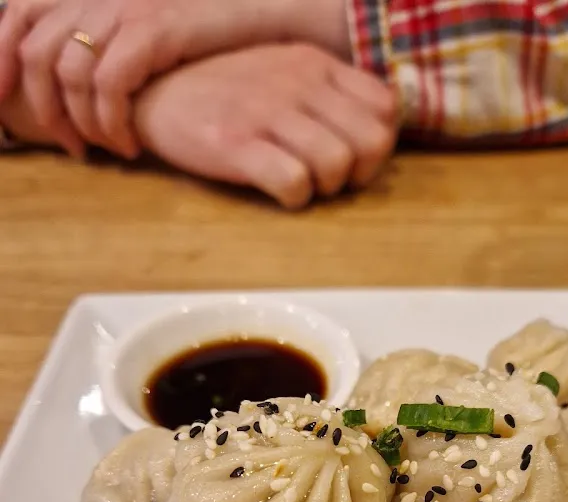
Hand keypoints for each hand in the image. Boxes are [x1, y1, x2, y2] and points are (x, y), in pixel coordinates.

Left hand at [0, 0, 350, 158]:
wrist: (269, 11)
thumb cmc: (212, 33)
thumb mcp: (148, 33)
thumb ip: (109, 47)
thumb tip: (72, 84)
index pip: (18, 14)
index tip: (0, 100)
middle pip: (35, 48)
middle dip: (38, 104)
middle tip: (66, 146)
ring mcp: (126, 8)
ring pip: (70, 72)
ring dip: (80, 122)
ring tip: (100, 150)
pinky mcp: (155, 29)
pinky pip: (111, 83)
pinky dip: (113, 121)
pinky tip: (131, 145)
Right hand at [134, 44, 396, 209]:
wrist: (156, 93)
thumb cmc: (227, 92)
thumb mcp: (284, 72)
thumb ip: (328, 92)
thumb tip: (374, 131)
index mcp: (315, 62)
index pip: (385, 107)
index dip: (379, 142)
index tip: (352, 157)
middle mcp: (298, 82)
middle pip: (372, 142)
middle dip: (359, 173)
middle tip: (330, 179)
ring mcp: (267, 111)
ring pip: (338, 164)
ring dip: (325, 187)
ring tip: (300, 182)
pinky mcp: (237, 144)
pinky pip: (294, 183)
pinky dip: (293, 198)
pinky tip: (276, 190)